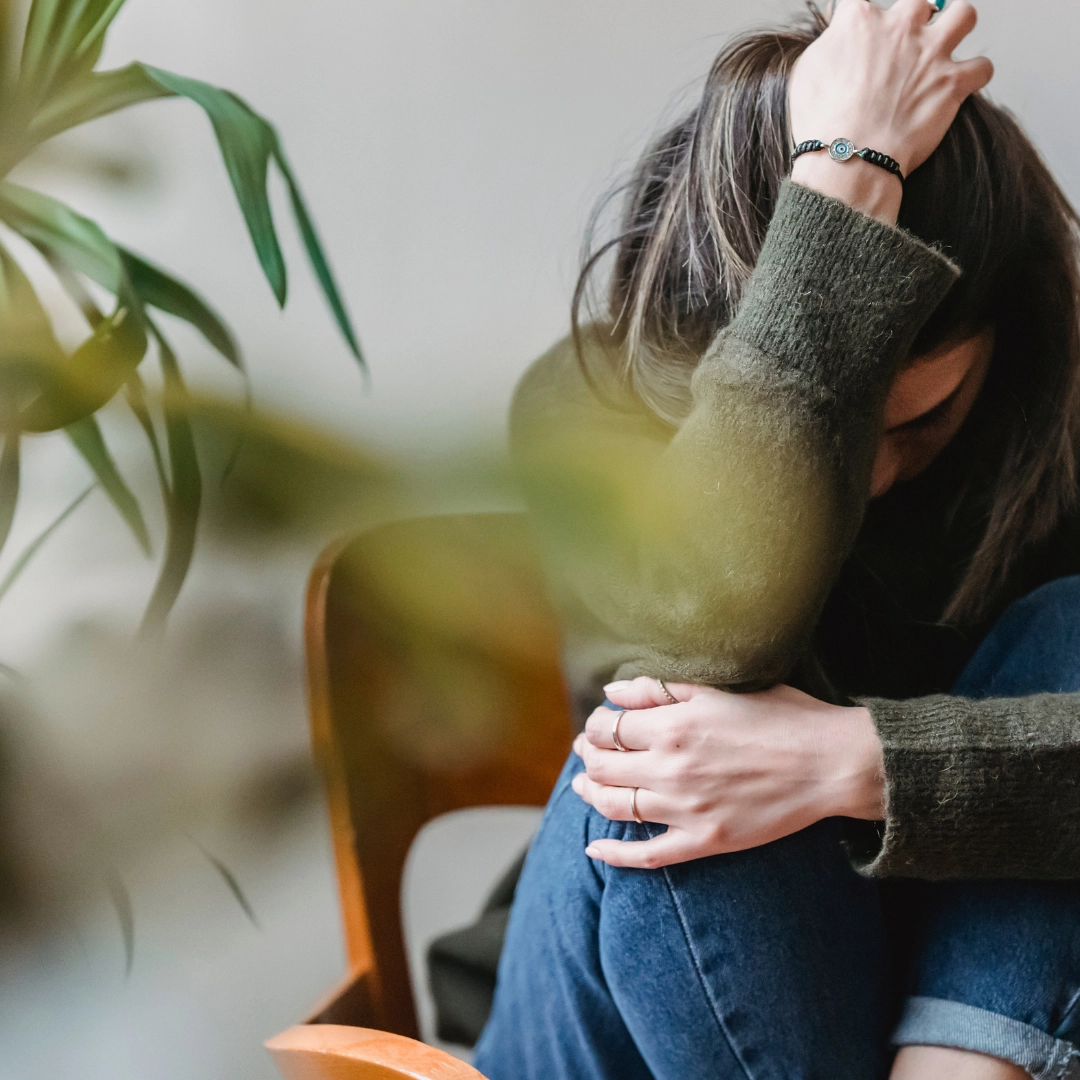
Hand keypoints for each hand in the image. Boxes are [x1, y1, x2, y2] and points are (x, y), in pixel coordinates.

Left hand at [571, 676, 884, 868]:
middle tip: (586, 751)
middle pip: (602, 767)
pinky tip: (594, 850)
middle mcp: (671, 768)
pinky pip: (647, 855)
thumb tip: (611, 694)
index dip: (595, 725)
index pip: (607, 728)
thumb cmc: (780, 716)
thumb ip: (659, 689)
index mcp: (672, 726)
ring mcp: (686, 809)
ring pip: (614, 807)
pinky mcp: (705, 841)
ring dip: (590, 795)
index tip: (599, 724)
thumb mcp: (718, 688)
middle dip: (587, 756)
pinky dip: (614, 856)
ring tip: (584, 786)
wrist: (830, 763)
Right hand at [788, 0, 992, 222]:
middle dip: (914, 21)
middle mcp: (901, 27)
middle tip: (906, 46)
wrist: (846, 158)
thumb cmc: (820, 122)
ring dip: (957, 28)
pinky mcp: (953, 83)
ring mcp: (931, 53)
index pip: (862, 4)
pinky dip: (974, 76)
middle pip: (920, 2)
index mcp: (861, 20)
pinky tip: (961, 85)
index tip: (859, 42)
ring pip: (964, 15)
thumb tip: (839, 40)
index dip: (860, 24)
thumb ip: (830, 46)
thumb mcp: (806, 73)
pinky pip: (982, 67)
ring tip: (944, 48)